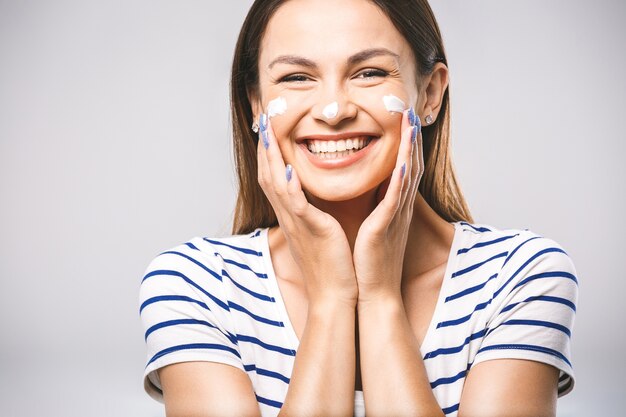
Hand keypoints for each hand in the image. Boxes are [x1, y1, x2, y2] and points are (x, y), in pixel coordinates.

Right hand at [257, 115, 357, 307]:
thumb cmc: (331, 265)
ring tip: (268, 131)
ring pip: (275, 183)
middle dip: (264, 144)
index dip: (269, 151)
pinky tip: (289, 166)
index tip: (269, 127)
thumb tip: (313, 199)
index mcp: (292, 214)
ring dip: (271, 156)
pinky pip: (296, 204)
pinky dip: (289, 184)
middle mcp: (289, 216)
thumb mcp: (318, 232)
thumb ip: (313, 212)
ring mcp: (297, 223)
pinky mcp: (311, 230)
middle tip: (262, 117)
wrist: (335, 296)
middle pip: (267, 173)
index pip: (274, 175)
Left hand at [353, 108, 422, 302]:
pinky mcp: (386, 227)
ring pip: (407, 174)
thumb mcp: (375, 227)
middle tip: (410, 109)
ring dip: (410, 147)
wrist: (373, 292)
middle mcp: (400, 207)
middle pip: (410, 163)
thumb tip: (371, 189)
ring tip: (410, 122)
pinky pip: (395, 198)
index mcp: (394, 206)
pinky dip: (400, 178)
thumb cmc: (370, 261)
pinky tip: (401, 160)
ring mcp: (396, 216)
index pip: (403, 167)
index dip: (406, 142)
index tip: (403, 118)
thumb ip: (376, 207)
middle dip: (412, 136)